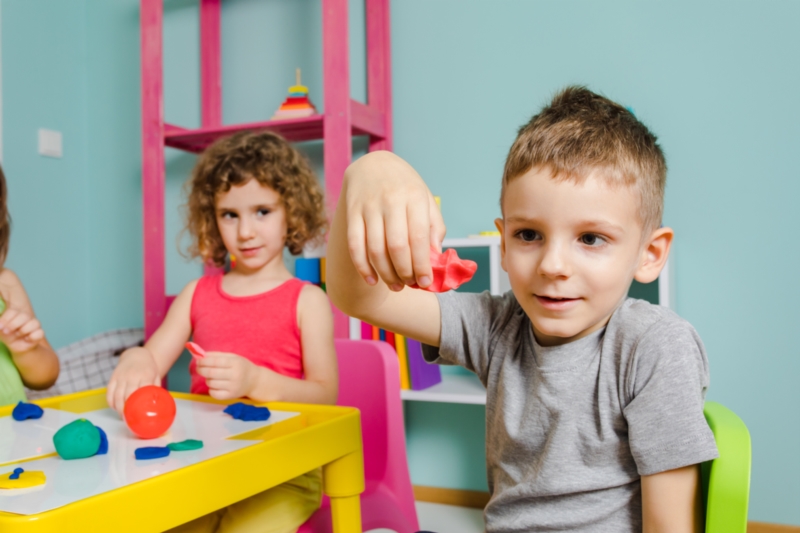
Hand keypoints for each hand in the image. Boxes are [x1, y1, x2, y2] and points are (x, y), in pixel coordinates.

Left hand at [0, 308, 44, 354]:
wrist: (16, 346)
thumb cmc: (8, 335)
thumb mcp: (0, 330)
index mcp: (16, 315)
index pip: (13, 312)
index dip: (6, 319)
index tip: (0, 327)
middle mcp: (26, 318)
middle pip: (24, 316)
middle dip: (13, 324)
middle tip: (6, 331)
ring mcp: (34, 325)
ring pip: (34, 323)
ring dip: (23, 330)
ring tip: (18, 335)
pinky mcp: (39, 334)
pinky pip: (40, 333)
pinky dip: (32, 337)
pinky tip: (26, 339)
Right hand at [106, 347, 160, 413]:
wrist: (136, 354)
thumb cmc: (148, 368)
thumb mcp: (156, 377)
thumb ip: (156, 390)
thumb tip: (158, 406)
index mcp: (145, 376)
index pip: (140, 393)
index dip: (137, 406)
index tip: (138, 415)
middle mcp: (132, 376)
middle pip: (126, 396)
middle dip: (126, 410)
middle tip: (129, 419)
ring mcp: (121, 376)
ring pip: (116, 396)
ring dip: (118, 408)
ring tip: (122, 415)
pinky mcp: (113, 377)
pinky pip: (109, 392)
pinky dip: (110, 402)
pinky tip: (114, 407)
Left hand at [195, 352, 261, 399]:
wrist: (254, 381)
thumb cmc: (241, 366)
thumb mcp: (232, 357)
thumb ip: (216, 355)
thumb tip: (200, 355)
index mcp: (235, 363)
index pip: (215, 362)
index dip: (204, 361)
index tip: (198, 361)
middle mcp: (235, 375)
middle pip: (211, 373)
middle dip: (201, 370)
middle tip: (198, 368)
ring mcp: (233, 387)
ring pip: (211, 383)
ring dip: (207, 379)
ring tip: (211, 377)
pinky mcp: (231, 396)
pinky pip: (214, 394)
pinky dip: (211, 389)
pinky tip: (215, 385)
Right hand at [344, 151, 445, 290]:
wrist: (373, 164)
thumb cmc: (405, 187)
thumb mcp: (426, 199)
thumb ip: (435, 226)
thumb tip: (435, 256)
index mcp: (414, 197)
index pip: (419, 237)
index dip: (422, 264)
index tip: (425, 282)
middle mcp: (391, 200)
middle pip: (397, 246)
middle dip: (404, 272)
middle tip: (409, 284)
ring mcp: (369, 206)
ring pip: (375, 249)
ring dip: (385, 274)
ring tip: (395, 285)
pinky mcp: (352, 213)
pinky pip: (355, 245)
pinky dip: (362, 267)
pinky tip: (371, 279)